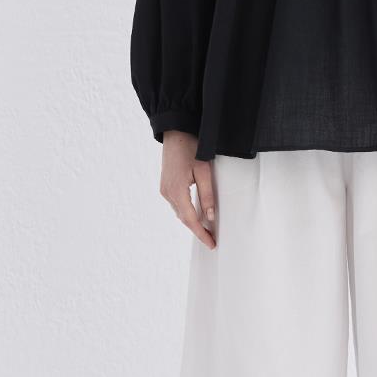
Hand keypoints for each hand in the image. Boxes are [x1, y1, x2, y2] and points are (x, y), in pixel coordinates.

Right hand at [159, 131, 217, 248]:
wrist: (175, 132)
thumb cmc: (191, 148)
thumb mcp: (204, 171)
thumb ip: (207, 195)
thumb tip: (210, 217)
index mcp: (177, 191)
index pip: (190, 220)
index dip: (201, 234)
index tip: (211, 244)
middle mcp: (167, 193)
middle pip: (184, 219)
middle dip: (198, 230)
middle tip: (212, 240)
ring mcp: (164, 189)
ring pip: (179, 212)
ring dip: (192, 221)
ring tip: (207, 229)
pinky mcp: (165, 185)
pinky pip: (177, 204)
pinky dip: (186, 212)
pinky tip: (196, 214)